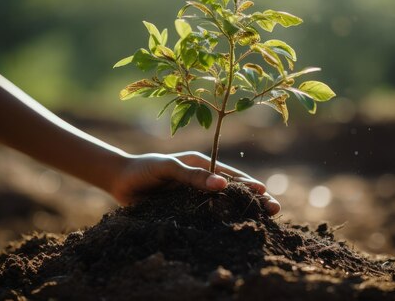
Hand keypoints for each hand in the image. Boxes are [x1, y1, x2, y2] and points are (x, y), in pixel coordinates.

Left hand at [108, 151, 279, 214]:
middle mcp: (202, 179)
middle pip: (233, 190)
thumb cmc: (144, 169)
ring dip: (243, 211)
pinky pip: (208, 216)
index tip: (265, 193)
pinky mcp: (187, 210)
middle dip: (254, 199)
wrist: (120, 181)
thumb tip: (222, 184)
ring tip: (264, 221)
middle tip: (274, 209)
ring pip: (224, 204)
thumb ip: (191, 176)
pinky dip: (223, 221)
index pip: (230, 175)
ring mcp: (196, 196)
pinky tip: (235, 230)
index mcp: (200, 164)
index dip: (248, 184)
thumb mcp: (167, 168)